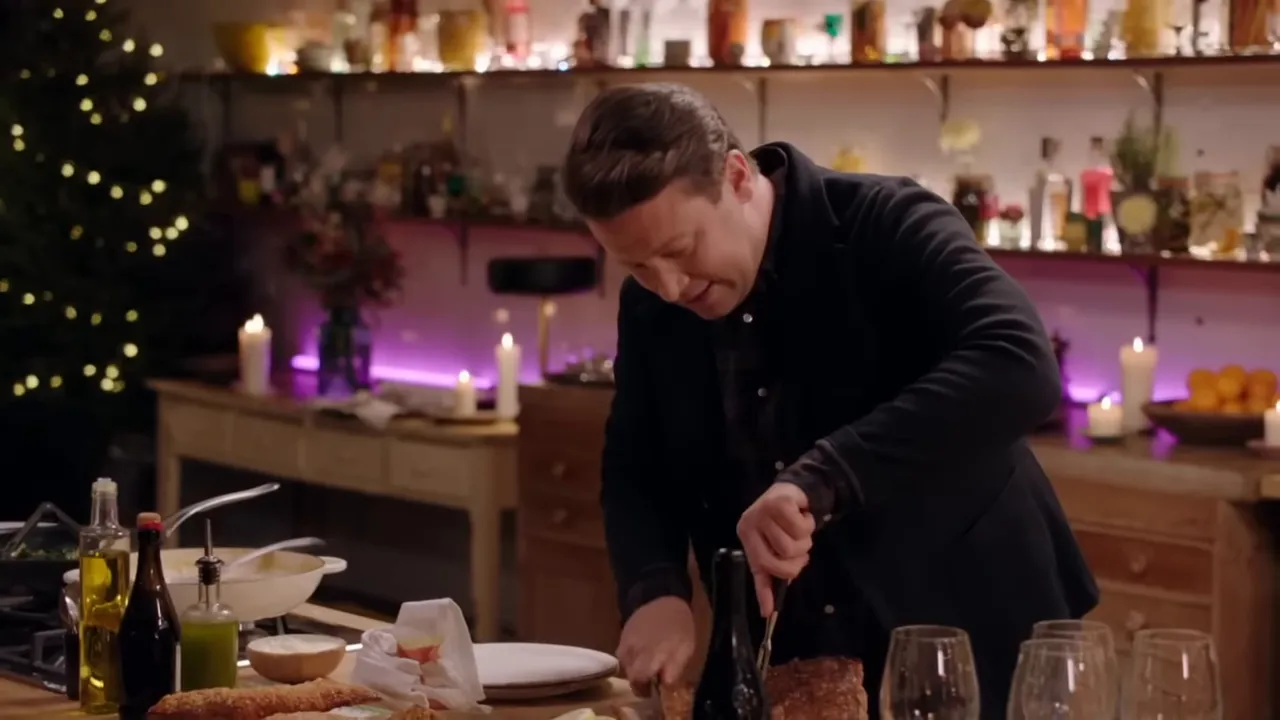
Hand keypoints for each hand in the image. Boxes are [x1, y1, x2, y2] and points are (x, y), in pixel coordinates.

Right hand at [615, 596, 695, 695]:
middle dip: (641, 686)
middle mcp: (640, 652)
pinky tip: (638, 657)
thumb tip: (666, 684)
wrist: (660, 598)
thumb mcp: (687, 647)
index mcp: (658, 654)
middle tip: (649, 685)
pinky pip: (621, 659)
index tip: (659, 689)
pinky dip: (628, 662)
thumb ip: (676, 668)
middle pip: (635, 679)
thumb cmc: (678, 625)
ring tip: (645, 669)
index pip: (652, 681)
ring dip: (635, 674)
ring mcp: (628, 646)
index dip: (655, 688)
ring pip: (627, 671)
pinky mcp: (620, 640)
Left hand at [737, 482, 815, 615]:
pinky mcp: (778, 501)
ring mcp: (762, 511)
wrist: (792, 490)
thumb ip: (772, 572)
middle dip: (797, 559)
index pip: (758, 567)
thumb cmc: (781, 522)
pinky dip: (808, 524)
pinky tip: (804, 516)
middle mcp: (750, 524)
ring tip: (802, 530)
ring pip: (792, 544)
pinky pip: (800, 527)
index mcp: (747, 537)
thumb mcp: (773, 546)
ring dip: (805, 540)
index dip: (764, 591)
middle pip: (780, 559)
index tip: (768, 613)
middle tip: (802, 550)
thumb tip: (768, 610)